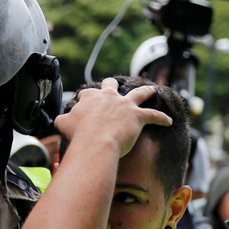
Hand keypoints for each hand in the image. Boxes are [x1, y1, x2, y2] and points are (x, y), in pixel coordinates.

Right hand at [53, 77, 171, 154]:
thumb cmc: (79, 135)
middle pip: (112, 85)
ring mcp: (125, 105)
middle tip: (115, 87)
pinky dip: (162, 118)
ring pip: (139, 93)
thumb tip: (60, 120)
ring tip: (152, 90)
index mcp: (91, 97)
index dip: (87, 98)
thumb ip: (63, 119)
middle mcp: (109, 97)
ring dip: (146, 91)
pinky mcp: (137, 116)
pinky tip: (169, 121)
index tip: (86, 103)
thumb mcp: (63, 124)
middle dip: (113, 85)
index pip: (88, 93)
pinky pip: (154, 115)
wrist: (95, 143)